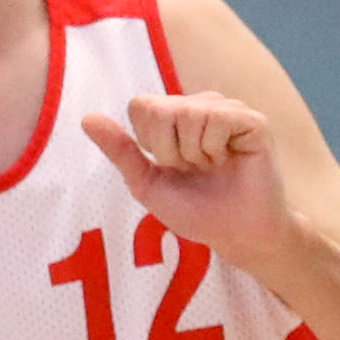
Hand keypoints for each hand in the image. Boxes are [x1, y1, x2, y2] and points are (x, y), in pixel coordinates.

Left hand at [89, 91, 294, 262]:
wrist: (236, 235)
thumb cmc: (195, 210)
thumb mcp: (147, 183)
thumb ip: (120, 151)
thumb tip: (86, 118)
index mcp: (175, 115)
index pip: (141, 106)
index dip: (150, 143)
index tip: (171, 166)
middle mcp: (201, 105)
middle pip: (162, 110)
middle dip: (171, 151)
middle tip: (195, 169)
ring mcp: (229, 110)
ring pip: (189, 113)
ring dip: (195, 153)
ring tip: (213, 167)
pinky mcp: (253, 122)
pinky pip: (219, 119)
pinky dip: (216, 149)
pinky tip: (230, 160)